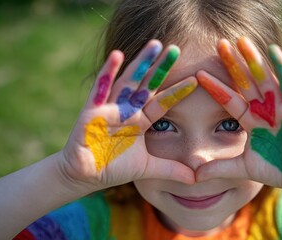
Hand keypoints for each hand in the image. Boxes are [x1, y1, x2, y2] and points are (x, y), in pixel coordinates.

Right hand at [61, 40, 195, 189]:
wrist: (85, 176)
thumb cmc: (114, 167)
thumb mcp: (148, 168)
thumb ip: (170, 169)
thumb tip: (196, 179)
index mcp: (140, 121)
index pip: (163, 103)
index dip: (178, 91)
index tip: (197, 79)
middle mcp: (127, 109)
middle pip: (147, 84)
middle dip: (161, 67)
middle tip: (175, 48)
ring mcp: (110, 107)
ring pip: (128, 81)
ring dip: (140, 63)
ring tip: (154, 44)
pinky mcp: (92, 110)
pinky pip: (101, 88)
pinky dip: (108, 71)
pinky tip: (117, 55)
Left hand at [196, 37, 281, 191]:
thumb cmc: (277, 168)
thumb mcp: (242, 168)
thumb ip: (219, 168)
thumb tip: (193, 175)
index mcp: (251, 120)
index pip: (229, 100)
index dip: (215, 87)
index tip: (198, 74)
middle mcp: (264, 109)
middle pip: (245, 82)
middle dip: (233, 63)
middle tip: (219, 43)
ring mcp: (280, 106)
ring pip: (264, 78)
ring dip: (253, 59)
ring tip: (241, 40)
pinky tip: (273, 51)